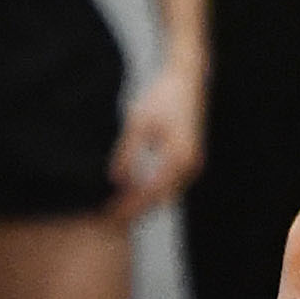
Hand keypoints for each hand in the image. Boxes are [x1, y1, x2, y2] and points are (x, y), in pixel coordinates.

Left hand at [106, 62, 205, 219]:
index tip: (107, 213)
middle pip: (159, 200)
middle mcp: (190, 165)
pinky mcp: (189, 162)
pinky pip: (169, 185)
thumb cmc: (162, 97)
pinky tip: (130, 192)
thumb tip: (115, 181)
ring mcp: (192, 165)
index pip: (150, 193)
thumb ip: (127, 152)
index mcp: (178, 156)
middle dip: (135, 210)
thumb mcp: (138, 122)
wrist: (187, 80)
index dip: (128, 206)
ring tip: (115, 208)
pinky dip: (151, 192)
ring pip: (165, 196)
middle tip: (106, 217)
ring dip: (143, 203)